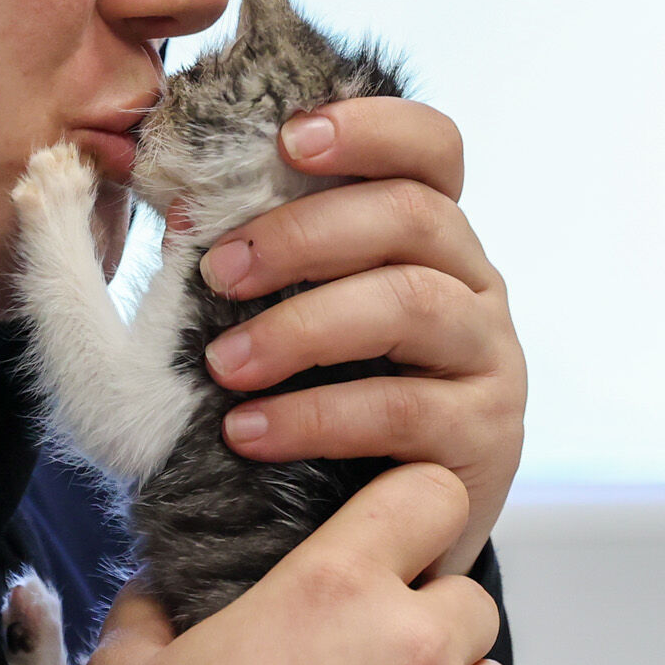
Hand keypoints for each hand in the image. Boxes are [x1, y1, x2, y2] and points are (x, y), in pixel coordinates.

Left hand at [193, 100, 526, 574]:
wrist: (377, 539)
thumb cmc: (316, 406)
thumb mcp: (285, 321)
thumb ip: (246, 260)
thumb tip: (174, 206)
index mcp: (430, 237)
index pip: (432, 147)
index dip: (371, 126)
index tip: (290, 138)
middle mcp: (474, 285)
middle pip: (413, 216)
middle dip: (304, 234)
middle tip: (218, 271)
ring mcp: (490, 359)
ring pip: (412, 304)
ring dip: (302, 327)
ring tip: (223, 365)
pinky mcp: (485, 438)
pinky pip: (403, 408)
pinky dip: (314, 415)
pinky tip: (249, 432)